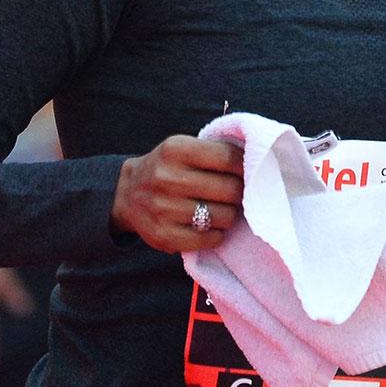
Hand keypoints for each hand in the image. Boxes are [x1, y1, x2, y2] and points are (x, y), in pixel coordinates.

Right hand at [111, 135, 243, 253]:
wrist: (127, 193)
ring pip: (223, 216)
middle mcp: (167, 177)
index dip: (246, 166)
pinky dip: (217, 234)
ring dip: (229, 214)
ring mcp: (163, 209)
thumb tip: (258, 162)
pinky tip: (211, 226)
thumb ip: (216, 151)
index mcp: (175, 149)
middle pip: (230, 189)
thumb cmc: (168, 168)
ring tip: (221, 209)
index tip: (248, 171)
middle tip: (236, 194)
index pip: (229, 158)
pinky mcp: (163, 236)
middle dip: (240, 193)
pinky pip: (210, 238)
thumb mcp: (184, 148)